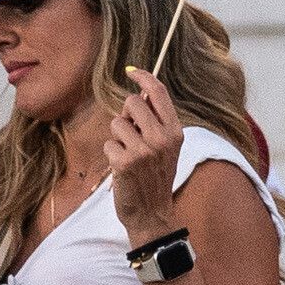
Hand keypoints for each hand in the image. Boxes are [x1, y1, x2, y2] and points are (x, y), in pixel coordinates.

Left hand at [95, 78, 187, 238]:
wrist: (152, 214)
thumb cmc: (155, 178)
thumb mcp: (166, 149)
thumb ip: (156, 122)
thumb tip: (139, 95)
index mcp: (176, 133)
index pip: (158, 93)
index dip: (143, 77)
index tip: (132, 71)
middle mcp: (162, 139)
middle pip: (133, 103)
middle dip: (126, 114)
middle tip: (132, 134)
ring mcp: (144, 151)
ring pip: (117, 123)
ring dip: (117, 138)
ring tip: (129, 156)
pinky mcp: (125, 163)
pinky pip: (108, 144)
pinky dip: (111, 155)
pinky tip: (122, 169)